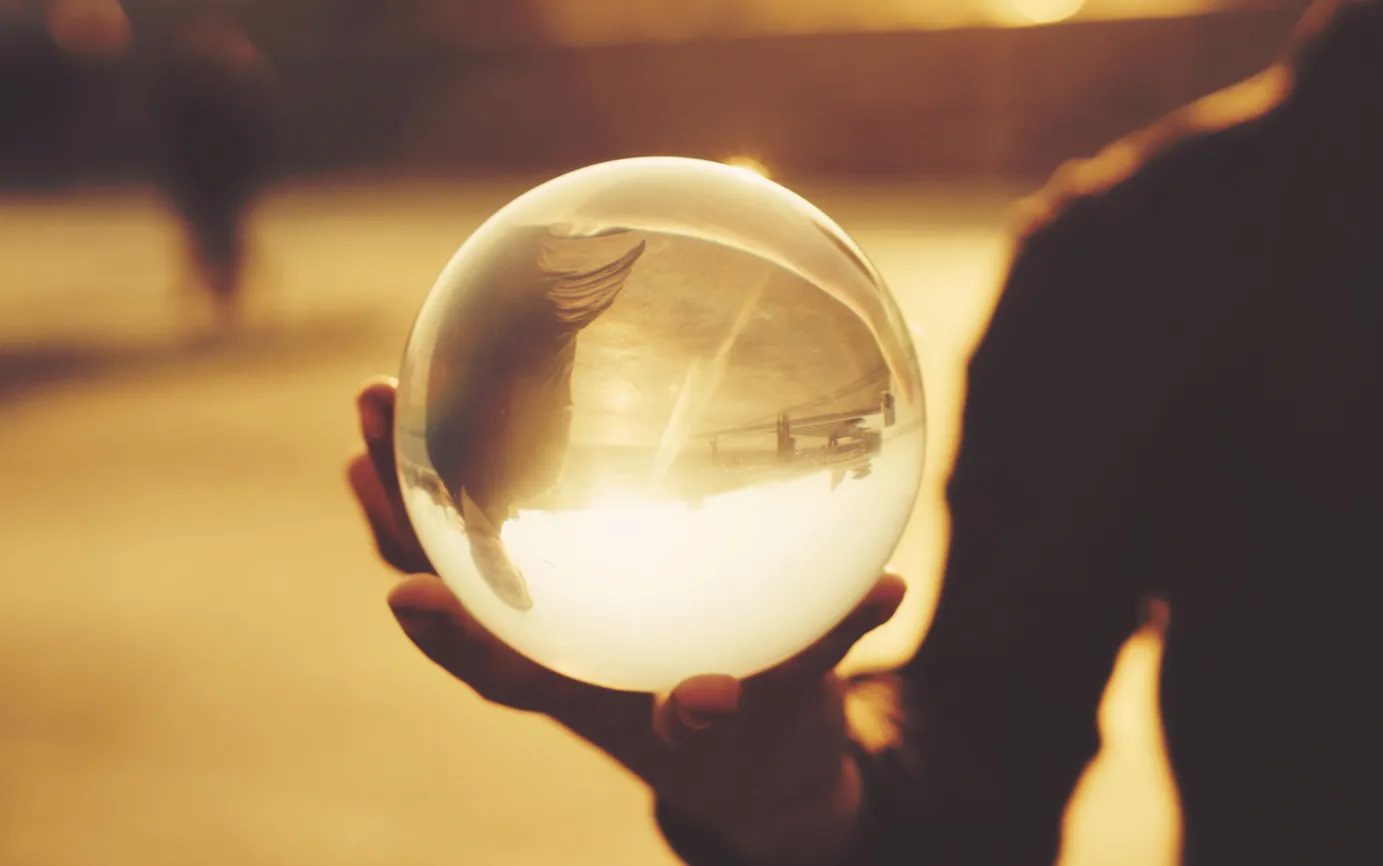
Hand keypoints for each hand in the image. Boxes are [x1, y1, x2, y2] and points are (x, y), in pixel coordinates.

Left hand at [347, 378, 905, 861]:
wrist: (743, 770)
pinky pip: (489, 542)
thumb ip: (831, 640)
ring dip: (405, 491)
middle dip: (400, 528)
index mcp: (593, 699)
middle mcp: (548, 664)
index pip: (509, 674)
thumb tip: (889, 586)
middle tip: (368, 434)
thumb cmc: (767, 731)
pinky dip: (452, 490)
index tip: (409, 601)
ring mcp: (542, 630)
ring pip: (454, 562)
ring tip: (372, 400)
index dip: (456, 641)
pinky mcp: (555, 599)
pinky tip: (434, 417)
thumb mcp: (798, 700)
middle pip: (451, 600)